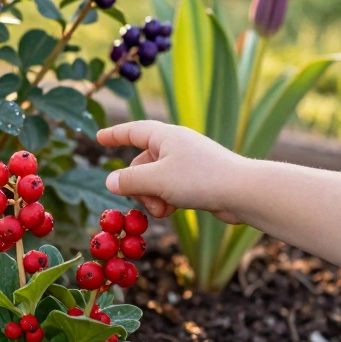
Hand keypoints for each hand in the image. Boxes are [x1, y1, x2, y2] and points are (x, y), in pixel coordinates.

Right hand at [97, 121, 247, 223]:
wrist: (242, 192)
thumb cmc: (199, 179)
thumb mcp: (156, 180)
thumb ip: (129, 181)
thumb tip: (109, 182)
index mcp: (165, 136)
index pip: (132, 131)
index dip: (114, 135)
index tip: (98, 138)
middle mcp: (175, 145)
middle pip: (140, 164)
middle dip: (138, 186)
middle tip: (148, 201)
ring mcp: (186, 163)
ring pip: (154, 180)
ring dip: (152, 197)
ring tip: (164, 209)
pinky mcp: (196, 180)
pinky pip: (169, 188)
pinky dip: (166, 200)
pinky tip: (173, 211)